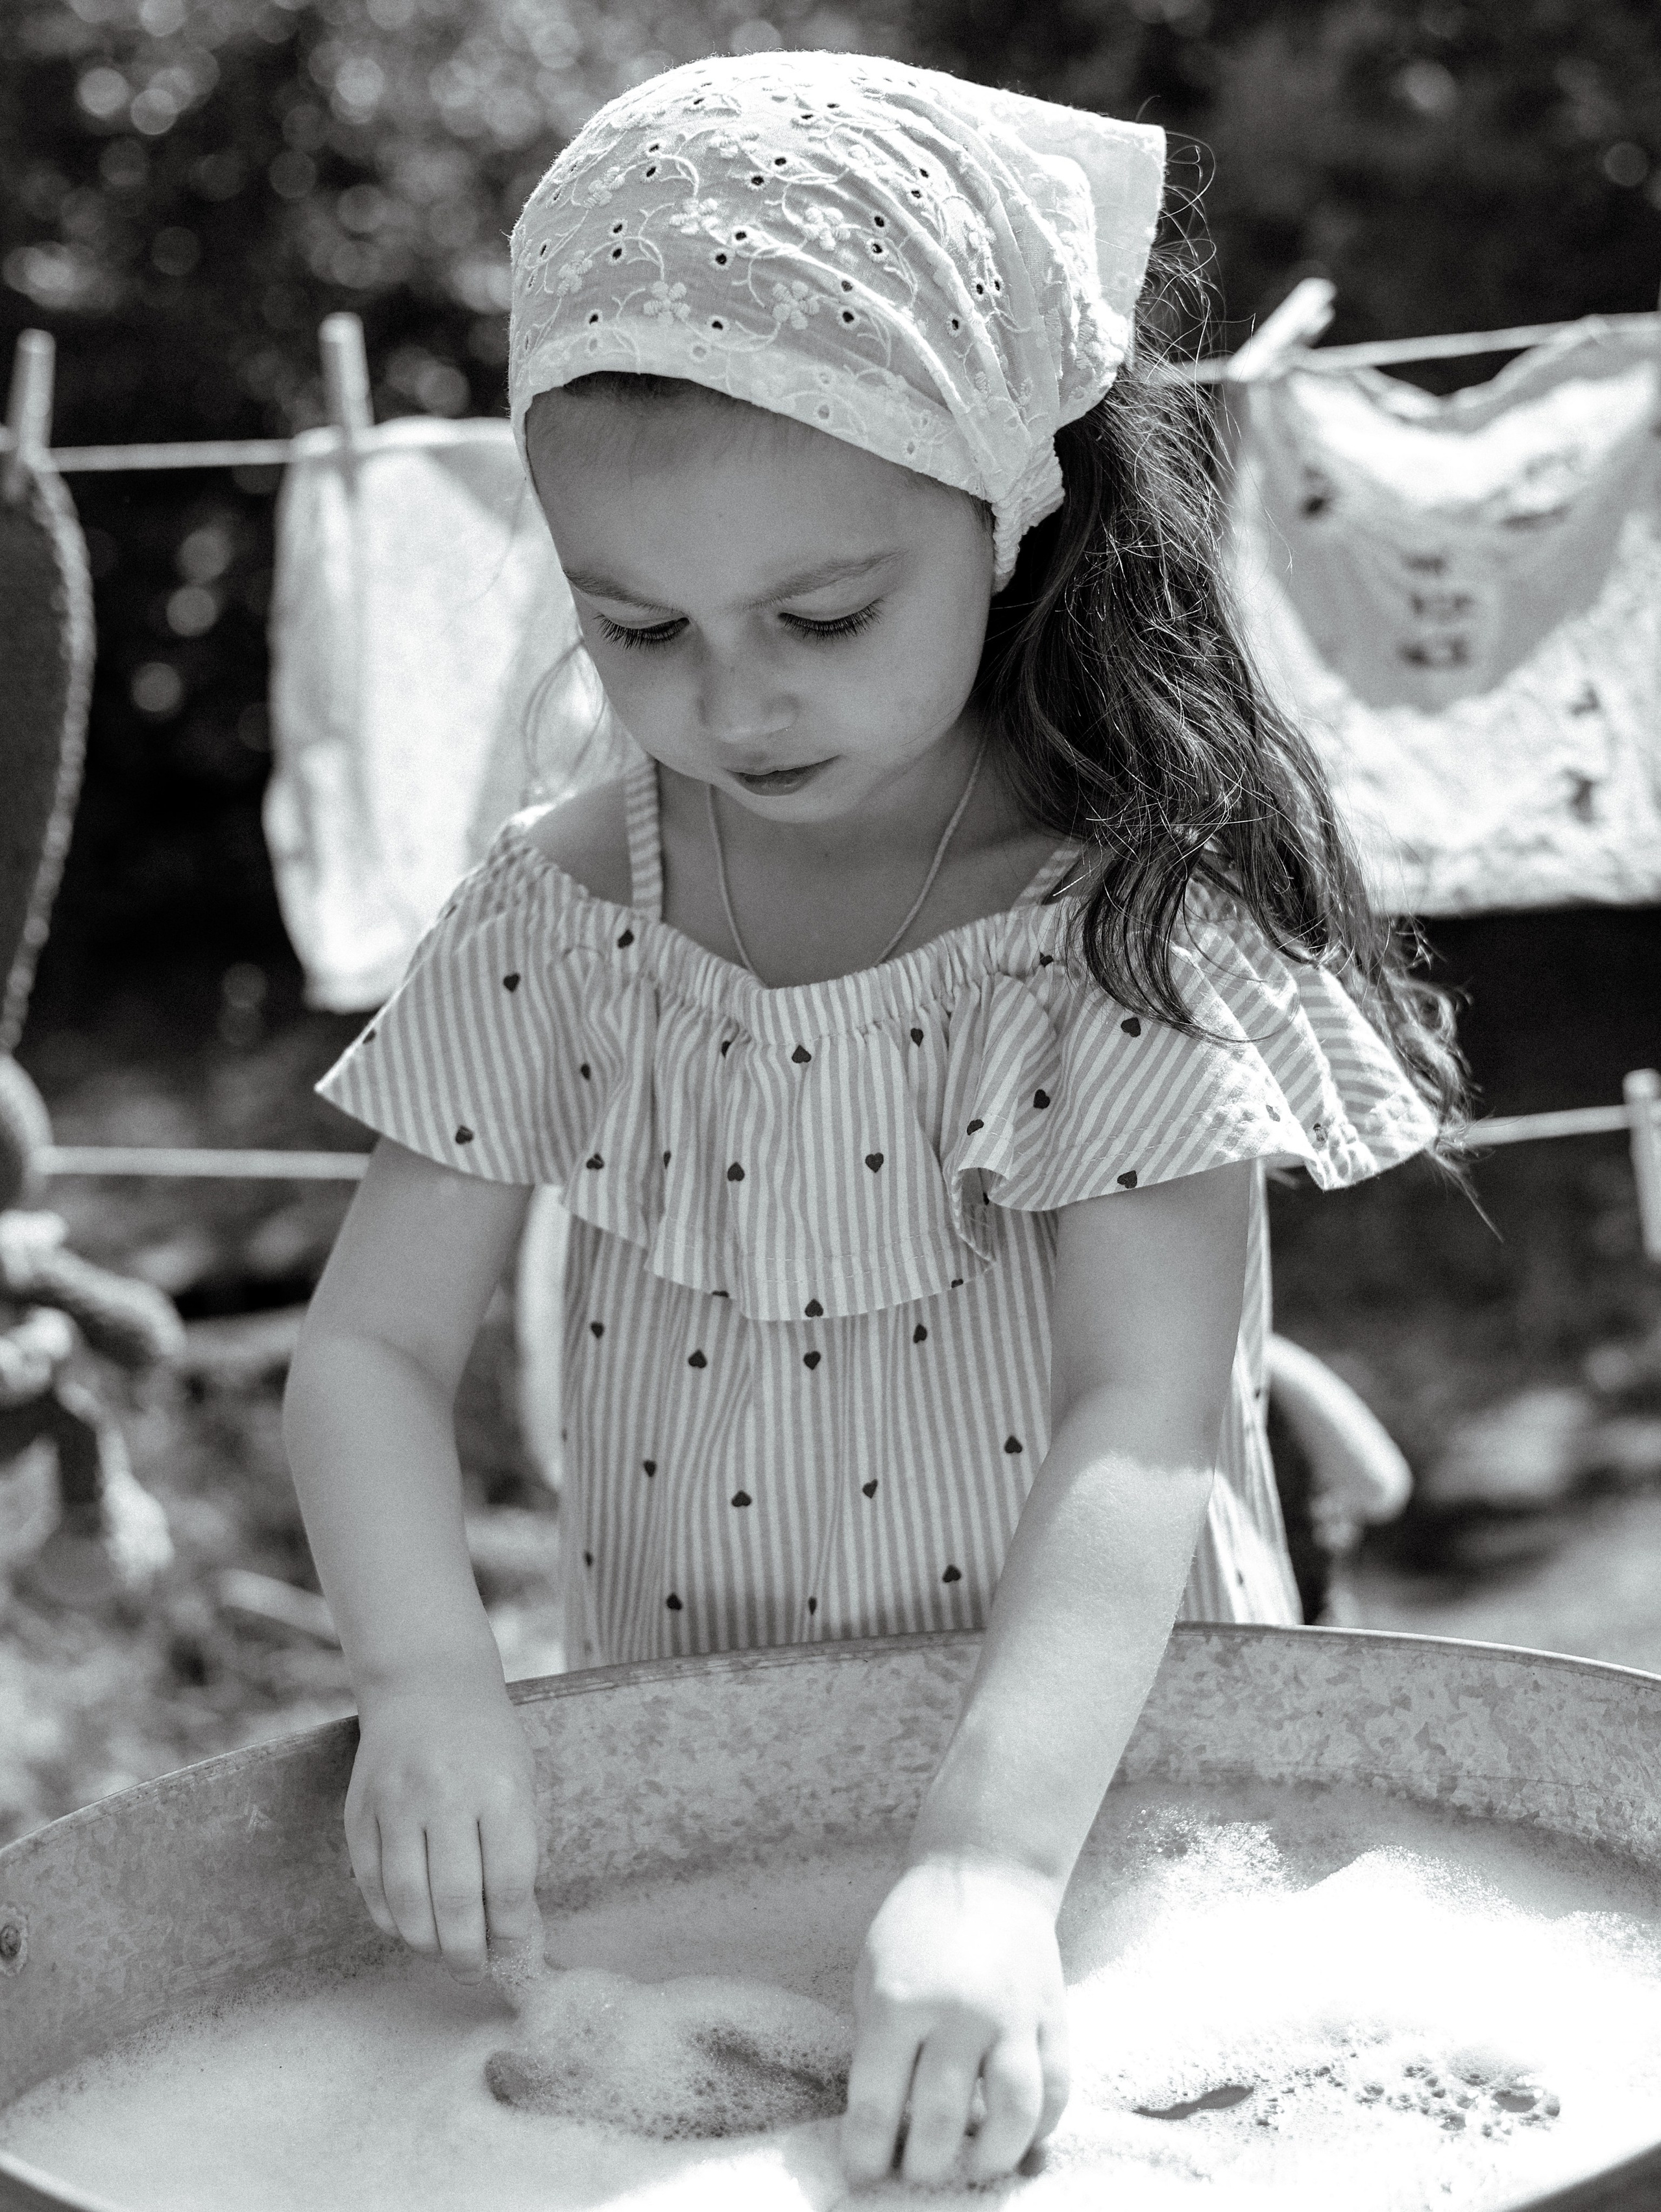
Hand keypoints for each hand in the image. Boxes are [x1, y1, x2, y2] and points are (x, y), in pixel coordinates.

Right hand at [344, 1684, 543, 1983]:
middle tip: (472, 1972)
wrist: (427, 1683)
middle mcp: (446, 1796)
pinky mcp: (359, 1811)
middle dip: (466, 1954)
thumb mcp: (519, 1782)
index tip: (513, 1955)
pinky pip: (371, 1884)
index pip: (508, 1884)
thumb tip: (512, 1930)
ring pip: (407, 1902)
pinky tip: (409, 1926)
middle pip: (455, 1902)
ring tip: (442, 1955)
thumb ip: (516, 1850)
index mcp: (499, 1789)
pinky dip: (390, 1918)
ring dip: (426, 1944)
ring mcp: (396, 1803)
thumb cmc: (486, 1741)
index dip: (511, 1934)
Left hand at [839, 1855, 1070, 2188]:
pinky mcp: (1053, 2017)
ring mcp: (1013, 2016)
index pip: (877, 2105)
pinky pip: (1056, 2089)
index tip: (863, 2175)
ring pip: (1012, 2114)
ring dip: (990, 2158)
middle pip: (941, 2122)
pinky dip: (1041, 2128)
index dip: (865, 2155)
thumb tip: (882, 2127)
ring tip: (973, 2167)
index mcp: (900, 2002)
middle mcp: (958, 2013)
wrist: (985, 1869)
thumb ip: (877, 2048)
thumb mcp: (873, 1976)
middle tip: (915, 2174)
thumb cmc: (916, 1926)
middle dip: (923, 2167)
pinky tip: (1020, 2140)